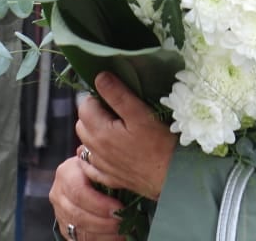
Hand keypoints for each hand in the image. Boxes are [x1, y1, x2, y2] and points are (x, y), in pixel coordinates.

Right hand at [49, 156, 127, 240]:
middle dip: (103, 222)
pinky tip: (115, 237)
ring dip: (103, 234)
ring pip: (79, 230)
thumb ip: (103, 164)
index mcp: (66, 173)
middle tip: (123, 222)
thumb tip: (118, 165)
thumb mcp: (99, 162)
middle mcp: (58, 194)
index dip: (99, 204)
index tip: (120, 208)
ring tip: (122, 232)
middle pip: (78, 215)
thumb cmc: (97, 169)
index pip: (79, 192)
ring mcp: (59, 213)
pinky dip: (100, 240)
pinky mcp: (65, 228)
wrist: (86, 179)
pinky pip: (80, 239)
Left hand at [74, 72, 177, 200]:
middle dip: (93, 113)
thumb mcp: (140, 114)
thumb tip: (99, 77)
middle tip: (115, 110)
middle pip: (82, 124)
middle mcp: (96, 150)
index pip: (85, 106)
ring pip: (86, 144)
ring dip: (92, 132)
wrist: (173, 177)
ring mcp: (102, 166)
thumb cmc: (160, 144)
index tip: (112, 97)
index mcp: (100, 132)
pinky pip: (91, 167)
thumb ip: (117, 94)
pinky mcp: (110, 179)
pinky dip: (92, 157)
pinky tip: (103, 152)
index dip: (97, 97)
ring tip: (113, 127)